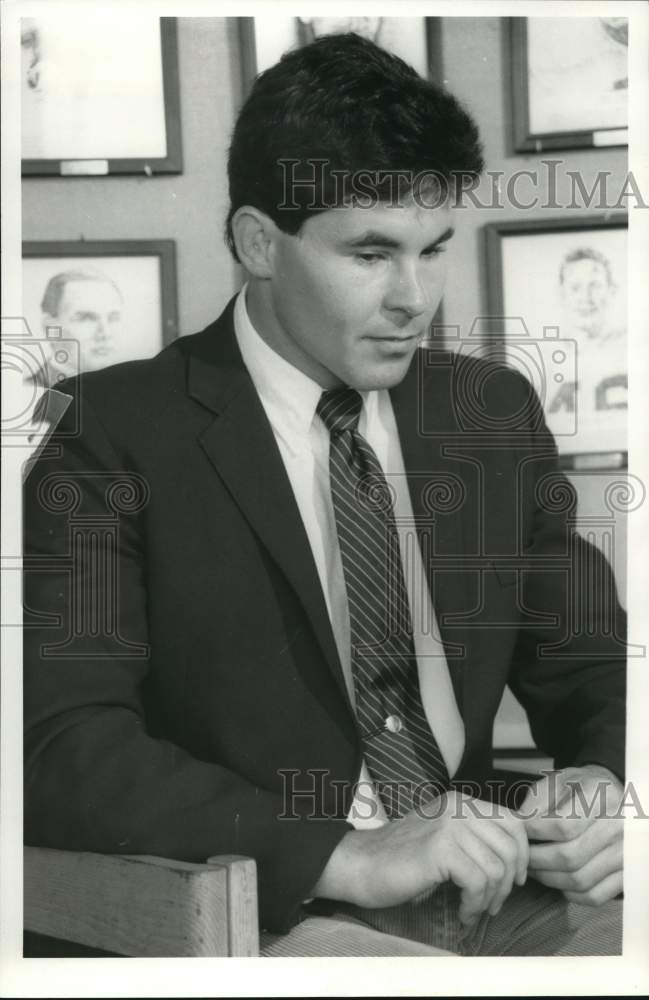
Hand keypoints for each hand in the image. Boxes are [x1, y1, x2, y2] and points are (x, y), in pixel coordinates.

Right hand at [313, 791, 528, 924]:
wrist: (361, 864)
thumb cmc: (401, 859)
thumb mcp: (443, 837)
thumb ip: (473, 839)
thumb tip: (514, 863)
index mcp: (461, 802)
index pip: (513, 822)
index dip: (521, 855)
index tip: (515, 880)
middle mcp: (458, 808)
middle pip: (510, 846)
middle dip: (508, 883)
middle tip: (492, 904)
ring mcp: (448, 825)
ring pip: (496, 868)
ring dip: (489, 899)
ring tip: (473, 910)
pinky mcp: (439, 849)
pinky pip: (478, 882)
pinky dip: (475, 904)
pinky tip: (462, 912)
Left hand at [518, 765, 622, 905]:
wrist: (610, 796)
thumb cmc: (580, 788)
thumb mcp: (556, 782)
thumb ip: (536, 803)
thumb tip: (519, 828)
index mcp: (601, 797)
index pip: (564, 825)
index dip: (536, 833)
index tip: (522, 832)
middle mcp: (619, 827)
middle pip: (570, 856)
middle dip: (537, 860)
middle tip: (522, 856)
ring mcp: (625, 853)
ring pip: (580, 880)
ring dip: (549, 878)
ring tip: (534, 868)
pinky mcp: (625, 874)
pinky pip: (594, 896)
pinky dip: (569, 894)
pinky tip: (556, 879)